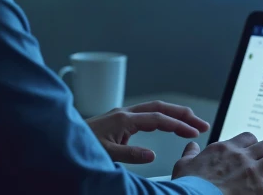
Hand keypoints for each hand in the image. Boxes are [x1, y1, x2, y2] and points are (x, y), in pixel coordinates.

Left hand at [84, 100, 209, 163]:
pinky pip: (146, 116)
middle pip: (160, 108)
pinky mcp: (120, 121)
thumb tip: (152, 154)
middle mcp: (124, 113)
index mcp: (123, 118)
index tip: (193, 132)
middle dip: (182, 114)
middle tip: (201, 123)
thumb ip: (129, 154)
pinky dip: (162, 118)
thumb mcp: (105, 154)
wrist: (61, 140)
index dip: (177, 124)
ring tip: (191, 124)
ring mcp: (122, 116)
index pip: (157, 118)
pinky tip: (168, 125)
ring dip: (173, 115)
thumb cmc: (80, 146)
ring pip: (154, 110)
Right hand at [173, 132, 262, 194]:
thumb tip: (191, 146)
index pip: (248, 137)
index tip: (257, 150)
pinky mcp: (260, 191)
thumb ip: (190, 154)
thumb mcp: (183, 165)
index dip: (256, 143)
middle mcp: (242, 157)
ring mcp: (253, 173)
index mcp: (225, 149)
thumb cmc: (188, 186)